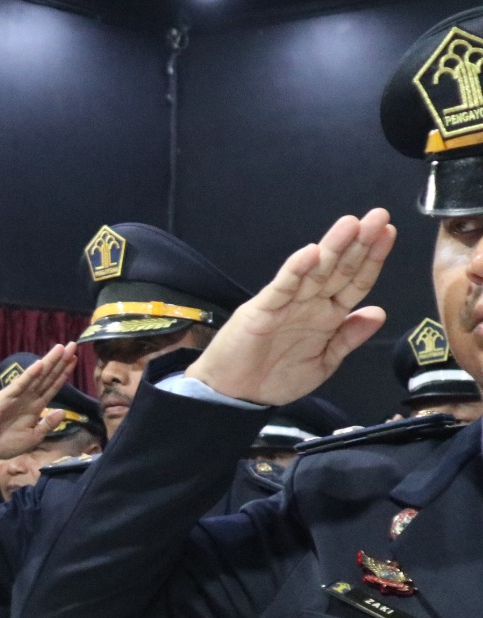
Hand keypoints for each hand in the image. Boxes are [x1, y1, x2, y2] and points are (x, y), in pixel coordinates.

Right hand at [0, 343, 78, 466]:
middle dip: (60, 362)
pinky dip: (29, 375)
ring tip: (61, 348)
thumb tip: (62, 412)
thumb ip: (47, 424)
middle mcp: (27, 398)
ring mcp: (15, 396)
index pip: (52, 386)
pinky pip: (19, 385)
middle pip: (47, 377)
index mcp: (35, 407)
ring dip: (48, 362)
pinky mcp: (3, 398)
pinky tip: (39, 365)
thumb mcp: (33, 437)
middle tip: (73, 345)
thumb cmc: (5, 444)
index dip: (63, 373)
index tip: (75, 360)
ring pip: (36, 377)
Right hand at [187, 210, 395, 405]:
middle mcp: (310, 303)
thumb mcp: (325, 362)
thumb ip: (349, 338)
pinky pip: (282, 287)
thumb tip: (379, 312)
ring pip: (314, 271)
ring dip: (333, 247)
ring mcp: (287, 304)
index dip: (373, 258)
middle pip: (339, 268)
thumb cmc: (276, 379)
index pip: (356, 281)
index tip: (389, 233)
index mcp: (328, 315)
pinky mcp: (263, 309)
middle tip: (378, 216)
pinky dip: (295, 270)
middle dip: (359, 242)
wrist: (236, 395)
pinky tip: (310, 253)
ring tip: (351, 224)